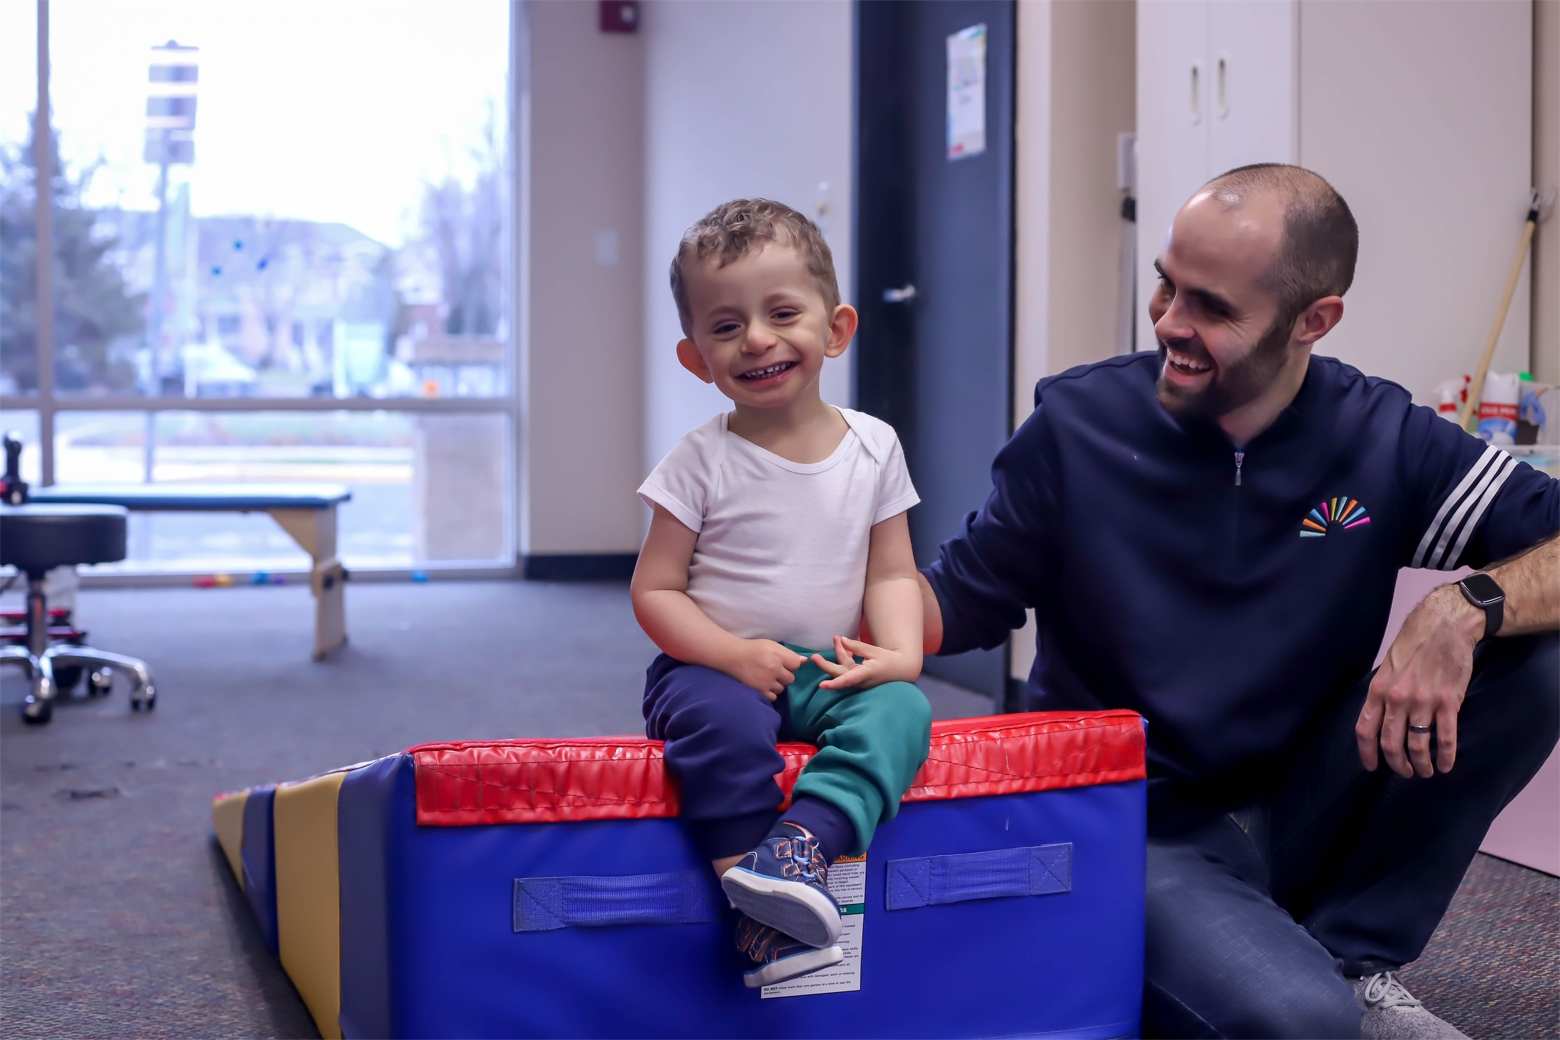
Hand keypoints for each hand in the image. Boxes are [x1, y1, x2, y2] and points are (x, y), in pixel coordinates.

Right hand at [722, 639, 805, 700]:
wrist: (733, 656)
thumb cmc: (754, 649)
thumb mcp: (772, 645)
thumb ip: (788, 653)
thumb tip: (805, 660)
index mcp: (778, 655)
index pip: (796, 665)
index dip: (791, 664)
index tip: (783, 663)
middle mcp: (774, 669)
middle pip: (790, 678)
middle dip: (784, 675)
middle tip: (774, 671)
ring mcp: (767, 681)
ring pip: (782, 688)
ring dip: (777, 684)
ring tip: (767, 678)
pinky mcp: (760, 691)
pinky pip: (773, 697)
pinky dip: (770, 692)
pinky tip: (764, 685)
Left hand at [812, 635, 919, 690]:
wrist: (901, 670)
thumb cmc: (889, 661)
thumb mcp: (874, 651)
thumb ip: (856, 646)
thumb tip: (841, 639)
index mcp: (865, 674)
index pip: (847, 680)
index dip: (834, 683)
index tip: (821, 686)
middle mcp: (859, 680)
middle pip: (838, 674)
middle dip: (825, 665)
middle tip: (813, 657)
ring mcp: (858, 679)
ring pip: (842, 667)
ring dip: (839, 652)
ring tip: (836, 637)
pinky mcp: (858, 676)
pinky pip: (847, 666)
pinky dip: (845, 655)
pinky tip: (842, 644)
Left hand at [1355, 585, 1482, 777]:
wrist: (1444, 626)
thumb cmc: (1414, 644)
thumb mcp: (1387, 667)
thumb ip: (1382, 692)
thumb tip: (1378, 717)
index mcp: (1378, 690)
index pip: (1365, 730)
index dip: (1367, 753)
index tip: (1371, 767)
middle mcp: (1397, 699)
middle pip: (1391, 743)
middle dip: (1397, 764)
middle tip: (1405, 772)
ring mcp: (1423, 702)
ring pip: (1418, 746)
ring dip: (1421, 765)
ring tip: (1425, 772)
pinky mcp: (1449, 702)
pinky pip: (1446, 738)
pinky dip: (1445, 756)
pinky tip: (1446, 765)